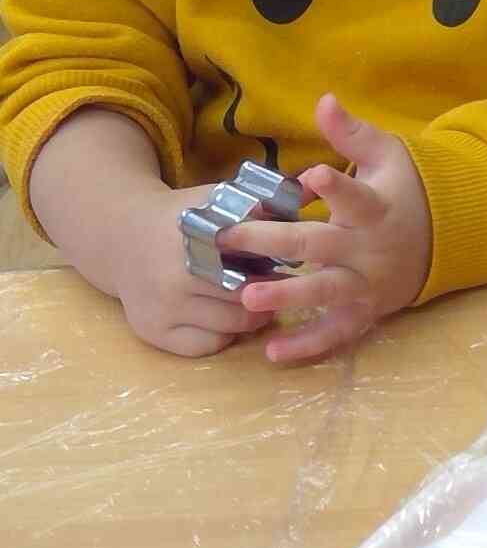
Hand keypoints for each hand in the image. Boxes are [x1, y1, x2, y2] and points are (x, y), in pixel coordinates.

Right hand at [97, 181, 277, 356]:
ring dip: (250, 317)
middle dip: (268, 295)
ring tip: (256, 299)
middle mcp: (173, 280)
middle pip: (245, 302)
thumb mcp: (215, 201)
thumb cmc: (181, 218)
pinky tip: (226, 316)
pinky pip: (204, 346)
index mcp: (194, 244)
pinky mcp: (151, 332)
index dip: (276, 270)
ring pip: (229, 328)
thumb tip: (304, 206)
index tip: (289, 266)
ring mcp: (160, 310)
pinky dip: (223, 335)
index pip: (253, 267)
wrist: (121, 236)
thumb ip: (257, 205)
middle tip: (277, 287)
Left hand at [219, 95, 430, 363]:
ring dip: (288, 297)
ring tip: (248, 299)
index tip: (311, 174)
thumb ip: (351, 135)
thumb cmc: (406, 192)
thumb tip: (323, 100)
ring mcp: (369, 283)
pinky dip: (307, 344)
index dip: (336, 187)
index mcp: (377, 208)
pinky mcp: (366, 310)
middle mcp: (371, 249)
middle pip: (321, 247)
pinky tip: (272, 353)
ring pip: (326, 292)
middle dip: (275, 244)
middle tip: (230, 239)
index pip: (357, 197)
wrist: (450, 240)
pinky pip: (336, 331)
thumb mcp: (387, 157)